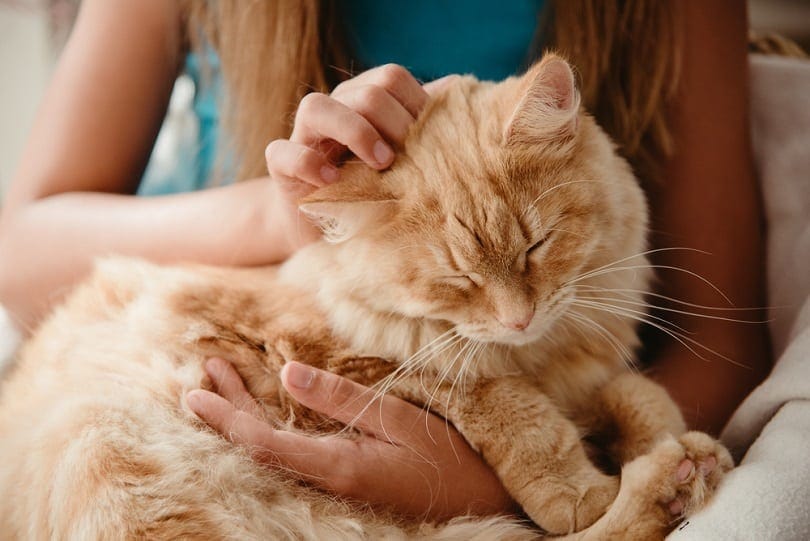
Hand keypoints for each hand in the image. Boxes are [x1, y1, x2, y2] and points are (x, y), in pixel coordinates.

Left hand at [187, 358, 515, 519]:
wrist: (481, 499)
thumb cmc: (450, 457)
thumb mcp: (399, 419)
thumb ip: (342, 399)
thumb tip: (287, 372)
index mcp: (338, 466)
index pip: (265, 443)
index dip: (227, 418)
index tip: (197, 392)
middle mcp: (329, 480)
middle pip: (262, 448)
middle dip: (228, 413)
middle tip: (200, 379)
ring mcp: (337, 484)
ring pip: (276, 451)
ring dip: (246, 417)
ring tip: (222, 385)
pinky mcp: (347, 479)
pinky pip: (294, 454)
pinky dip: (270, 429)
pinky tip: (265, 412)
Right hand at [264, 65, 453, 253]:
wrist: (330, 232)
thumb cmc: (376, 193)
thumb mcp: (406, 164)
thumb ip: (426, 129)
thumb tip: (464, 93)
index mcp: (365, 103)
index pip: (390, 78)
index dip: (414, 104)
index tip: (430, 141)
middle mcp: (335, 111)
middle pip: (362, 91)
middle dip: (391, 121)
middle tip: (406, 157)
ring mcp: (304, 137)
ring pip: (316, 106)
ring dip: (354, 131)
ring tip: (380, 163)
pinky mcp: (282, 169)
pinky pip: (283, 152)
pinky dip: (309, 163)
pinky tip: (333, 181)